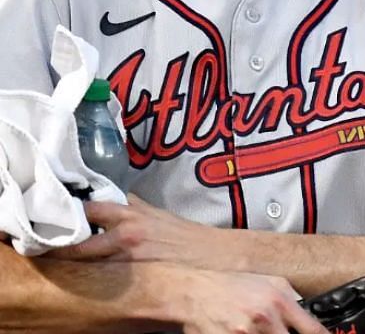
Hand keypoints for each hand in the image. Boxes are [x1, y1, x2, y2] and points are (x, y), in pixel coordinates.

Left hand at [48, 194, 234, 269]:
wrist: (210, 257)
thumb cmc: (184, 236)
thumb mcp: (155, 213)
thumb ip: (130, 207)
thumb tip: (106, 200)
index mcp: (130, 214)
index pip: (86, 209)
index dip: (64, 211)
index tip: (49, 213)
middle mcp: (124, 234)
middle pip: (76, 237)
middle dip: (56, 239)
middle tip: (40, 238)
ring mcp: (126, 258)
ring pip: (83, 258)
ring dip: (67, 256)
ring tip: (53, 254)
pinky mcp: (131, 279)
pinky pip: (99, 277)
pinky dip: (87, 272)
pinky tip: (79, 273)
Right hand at [176, 269, 326, 333]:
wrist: (194, 292)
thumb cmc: (231, 287)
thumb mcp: (271, 282)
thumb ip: (293, 299)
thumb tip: (310, 314)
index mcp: (280, 302)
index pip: (313, 330)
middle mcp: (265, 320)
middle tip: (280, 332)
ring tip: (260, 331)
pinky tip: (247, 333)